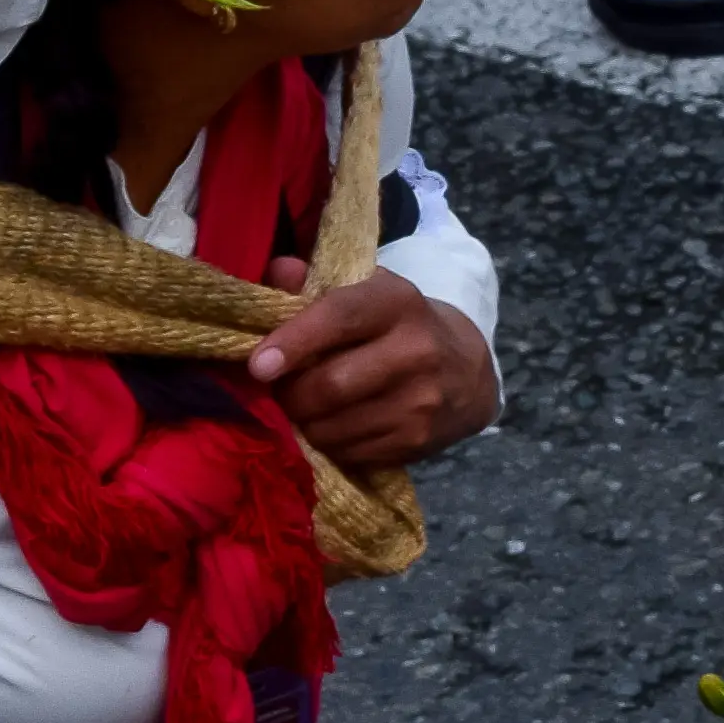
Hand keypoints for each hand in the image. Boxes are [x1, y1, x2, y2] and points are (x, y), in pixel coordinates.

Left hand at [241, 261, 498, 471]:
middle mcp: (415, 349)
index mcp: (398, 302)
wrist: (465, 371)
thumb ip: (315, 282)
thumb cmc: (396, 326)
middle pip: (329, 385)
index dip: (294, 341)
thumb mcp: (366, 293)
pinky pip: (348, 451)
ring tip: (304, 407)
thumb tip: (277, 270)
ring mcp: (419, 400)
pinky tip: (332, 425)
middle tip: (278, 389)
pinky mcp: (416, 440)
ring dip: (303, 422)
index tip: (258, 365)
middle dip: (289, 393)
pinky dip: (327, 442)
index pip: (340, 317)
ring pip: (332, 426)